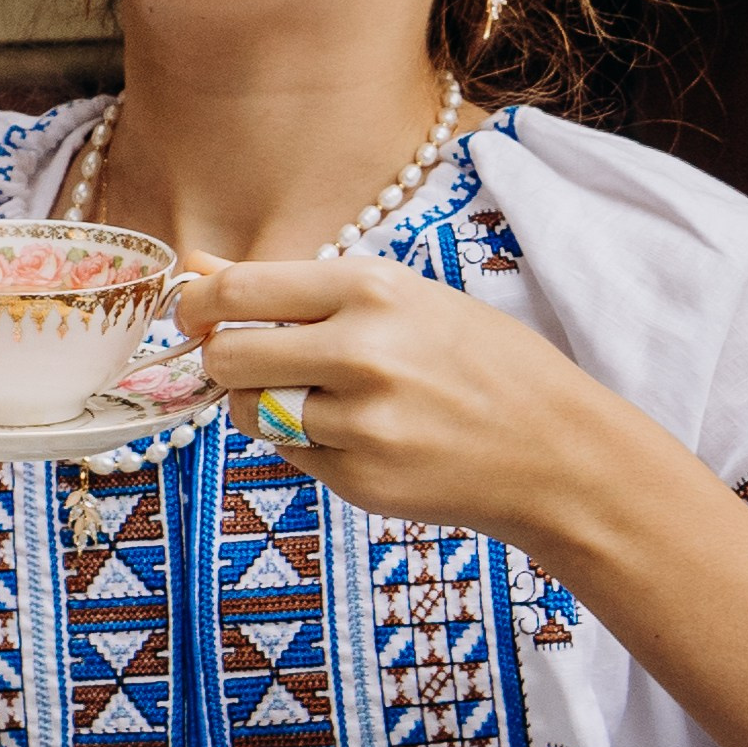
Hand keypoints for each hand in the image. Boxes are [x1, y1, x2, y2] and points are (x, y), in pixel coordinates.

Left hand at [176, 255, 588, 539]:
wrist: (556, 449)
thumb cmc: (478, 359)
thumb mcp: (398, 297)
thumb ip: (291, 287)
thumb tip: (194, 265)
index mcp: (373, 287)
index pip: (239, 288)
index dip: (198, 302)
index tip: (192, 310)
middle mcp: (362, 352)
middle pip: (228, 354)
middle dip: (223, 356)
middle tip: (246, 358)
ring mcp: (361, 423)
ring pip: (250, 412)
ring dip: (261, 404)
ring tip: (318, 396)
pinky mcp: (360, 481)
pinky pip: (289, 455)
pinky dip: (303, 443)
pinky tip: (357, 434)